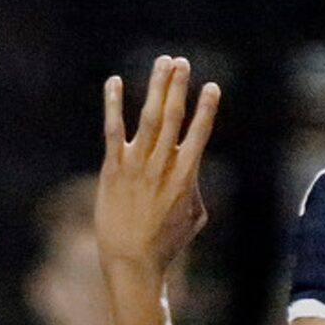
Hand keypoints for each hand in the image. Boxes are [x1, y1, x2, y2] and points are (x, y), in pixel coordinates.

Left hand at [97, 56, 220, 273]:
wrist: (132, 261)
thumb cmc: (165, 243)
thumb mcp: (193, 219)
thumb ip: (195, 189)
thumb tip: (192, 169)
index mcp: (186, 178)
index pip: (198, 135)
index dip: (206, 109)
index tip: (212, 87)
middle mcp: (162, 167)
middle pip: (173, 118)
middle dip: (179, 88)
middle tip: (182, 63)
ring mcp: (136, 166)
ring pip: (149, 117)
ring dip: (156, 87)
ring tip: (162, 63)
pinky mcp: (113, 169)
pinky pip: (113, 130)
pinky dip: (114, 104)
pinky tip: (114, 81)